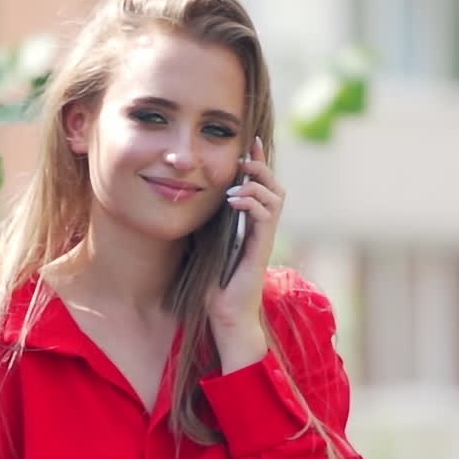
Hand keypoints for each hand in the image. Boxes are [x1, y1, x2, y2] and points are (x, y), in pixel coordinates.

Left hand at [207, 136, 283, 368]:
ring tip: (240, 178)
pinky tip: (233, 200)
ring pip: (276, 197)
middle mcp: (261, 229)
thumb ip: (201, 225)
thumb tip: (181, 202)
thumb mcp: (202, 247)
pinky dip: (252, 202)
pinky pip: (266, 216)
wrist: (226, 316)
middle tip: (245, 155)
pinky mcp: (262, 248)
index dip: (257, 163)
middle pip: (275, 187)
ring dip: (258, 182)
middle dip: (262, 166)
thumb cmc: (214, 287)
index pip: (260, 188)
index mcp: (249, 226)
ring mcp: (264, 238)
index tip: (247, 142)